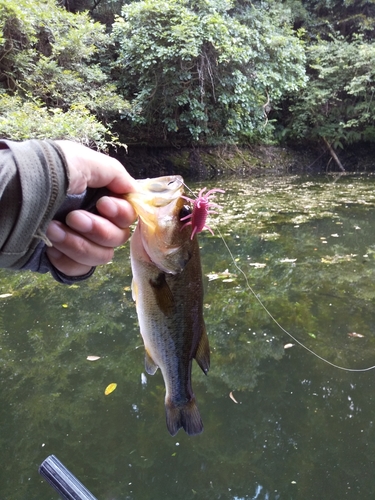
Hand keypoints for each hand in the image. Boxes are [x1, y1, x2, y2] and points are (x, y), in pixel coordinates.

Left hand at [45, 141, 136, 276]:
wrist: (8, 195)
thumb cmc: (45, 172)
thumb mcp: (81, 160)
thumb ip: (115, 173)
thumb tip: (133, 191)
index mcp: (98, 196)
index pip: (127, 215)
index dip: (120, 213)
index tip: (103, 205)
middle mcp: (91, 218)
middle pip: (117, 237)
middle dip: (96, 229)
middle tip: (72, 217)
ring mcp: (77, 240)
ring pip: (102, 256)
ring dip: (78, 244)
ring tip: (52, 229)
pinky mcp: (62, 259)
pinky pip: (80, 270)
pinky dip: (68, 260)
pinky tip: (51, 248)